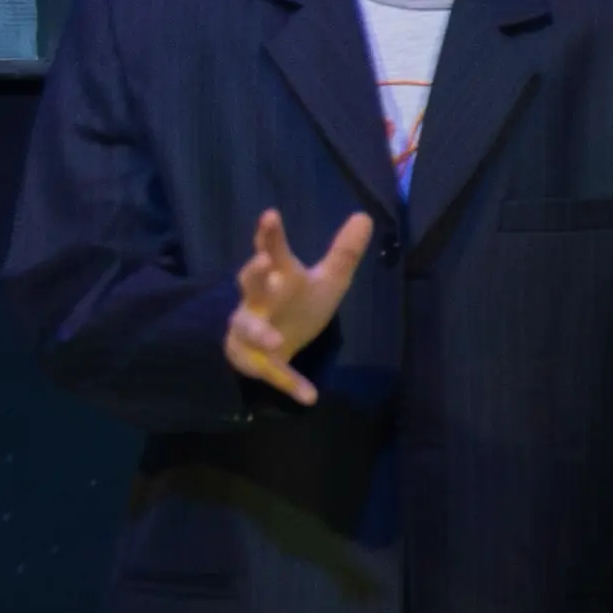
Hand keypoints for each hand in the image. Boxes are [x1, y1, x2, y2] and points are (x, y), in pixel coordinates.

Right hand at [224, 205, 373, 406]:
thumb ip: (344, 253)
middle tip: (261, 263)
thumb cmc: (296, 303)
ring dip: (260, 333)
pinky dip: (290, 384)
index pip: (272, 251)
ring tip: (274, 339)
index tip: (271, 216)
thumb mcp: (325, 280)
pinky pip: (272, 373)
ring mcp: (252, 331)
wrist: (272, 344)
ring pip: (247, 328)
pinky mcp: (257, 362)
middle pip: (250, 284)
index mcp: (279, 277)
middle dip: (254, 274)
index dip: (270, 235)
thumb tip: (365, 216)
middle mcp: (259, 300)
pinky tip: (310, 397)